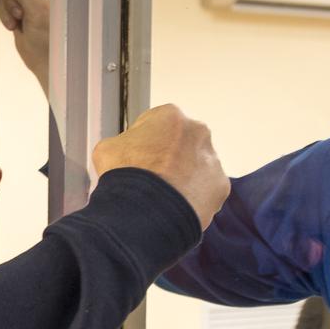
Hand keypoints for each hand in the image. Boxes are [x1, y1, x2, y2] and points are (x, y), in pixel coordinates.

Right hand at [92, 104, 229, 229]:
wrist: (144, 213)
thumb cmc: (125, 176)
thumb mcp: (108, 148)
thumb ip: (124, 144)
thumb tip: (128, 153)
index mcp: (171, 116)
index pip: (157, 125)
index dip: (145, 143)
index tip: (139, 159)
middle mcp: (198, 132)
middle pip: (182, 144)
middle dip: (171, 158)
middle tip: (153, 179)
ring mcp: (212, 159)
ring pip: (197, 168)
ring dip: (184, 179)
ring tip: (164, 198)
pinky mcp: (221, 186)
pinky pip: (206, 191)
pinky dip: (194, 199)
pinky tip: (176, 208)